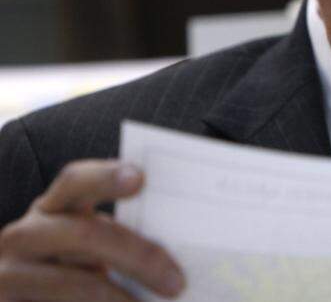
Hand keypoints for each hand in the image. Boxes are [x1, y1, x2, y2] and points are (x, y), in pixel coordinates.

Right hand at [0, 160, 184, 300]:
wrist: (26, 298)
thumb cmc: (71, 269)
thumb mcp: (90, 248)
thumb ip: (118, 239)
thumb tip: (175, 259)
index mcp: (53, 208)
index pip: (75, 182)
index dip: (105, 178)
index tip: (140, 178)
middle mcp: (25, 234)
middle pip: (85, 234)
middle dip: (137, 256)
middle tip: (177, 282)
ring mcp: (8, 272)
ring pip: (73, 282)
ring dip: (118, 297)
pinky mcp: (4, 301)